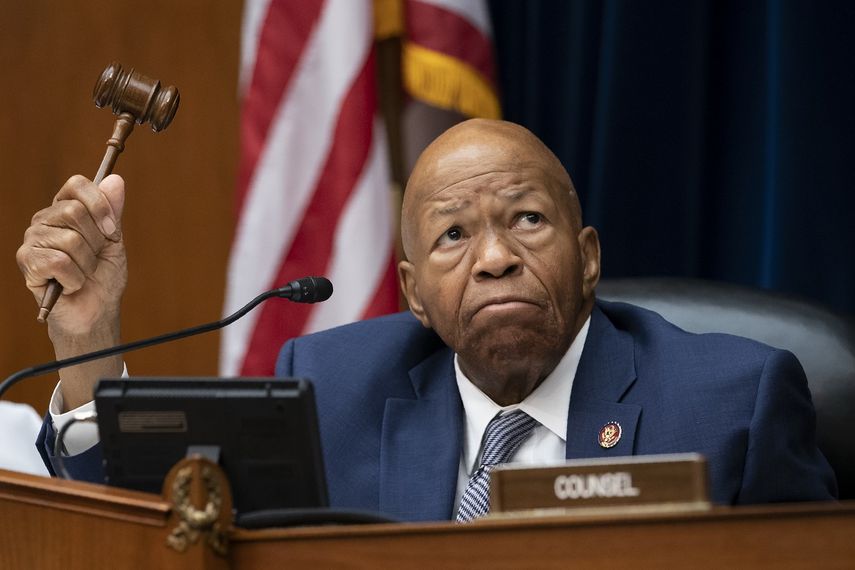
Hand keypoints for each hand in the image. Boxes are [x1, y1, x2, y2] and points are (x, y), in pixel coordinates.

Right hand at [16, 174, 127, 409]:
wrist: (95, 311)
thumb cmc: (103, 277)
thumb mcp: (114, 242)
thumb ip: (112, 211)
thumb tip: (115, 180)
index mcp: (65, 209)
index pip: (77, 184)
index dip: (99, 205)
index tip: (112, 231)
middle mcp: (45, 220)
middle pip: (74, 211)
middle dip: (95, 241)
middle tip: (94, 259)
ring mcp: (33, 240)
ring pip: (69, 239)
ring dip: (86, 264)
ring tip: (82, 273)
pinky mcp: (27, 262)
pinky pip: (59, 261)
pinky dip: (74, 278)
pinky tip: (70, 284)